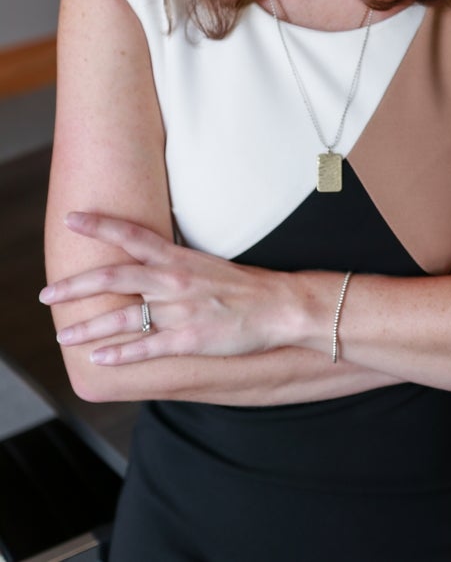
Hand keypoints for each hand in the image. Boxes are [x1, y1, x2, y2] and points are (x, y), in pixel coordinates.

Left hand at [40, 212, 290, 365]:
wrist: (278, 306)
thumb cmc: (241, 286)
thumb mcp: (203, 264)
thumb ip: (170, 264)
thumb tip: (140, 262)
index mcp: (177, 259)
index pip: (132, 235)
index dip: (100, 225)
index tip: (71, 218)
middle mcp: (173, 281)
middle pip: (114, 277)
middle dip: (75, 285)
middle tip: (47, 293)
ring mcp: (180, 311)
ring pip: (123, 318)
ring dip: (88, 327)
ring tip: (63, 336)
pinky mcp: (188, 340)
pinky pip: (146, 348)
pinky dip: (119, 355)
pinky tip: (98, 358)